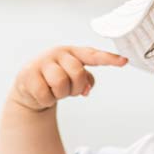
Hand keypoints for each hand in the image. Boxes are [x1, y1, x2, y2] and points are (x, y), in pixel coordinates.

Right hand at [10, 46, 127, 111]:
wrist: (29, 87)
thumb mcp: (74, 79)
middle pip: (77, 73)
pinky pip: (46, 94)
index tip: (124, 62)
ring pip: (60, 83)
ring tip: (54, 91)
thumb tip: (86, 89)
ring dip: (60, 94)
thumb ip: (86, 80)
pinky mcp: (28, 75)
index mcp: (73, 53)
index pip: (93, 55)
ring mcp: (42, 62)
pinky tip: (43, 94)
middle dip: (75, 87)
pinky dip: (47, 100)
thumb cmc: (56, 80)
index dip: (109, 59)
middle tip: (67, 90)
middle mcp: (58, 53)